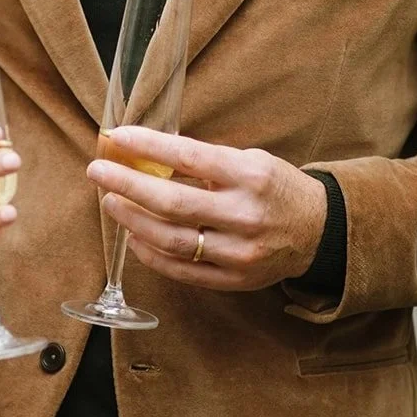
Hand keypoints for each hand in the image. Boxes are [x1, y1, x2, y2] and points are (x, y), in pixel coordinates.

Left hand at [86, 127, 327, 291]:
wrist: (319, 230)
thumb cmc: (274, 187)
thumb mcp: (248, 160)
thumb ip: (203, 160)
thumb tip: (147, 152)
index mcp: (250, 175)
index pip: (188, 157)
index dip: (148, 146)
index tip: (117, 137)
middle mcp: (245, 215)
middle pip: (172, 202)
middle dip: (127, 185)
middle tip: (98, 172)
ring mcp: (239, 252)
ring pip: (172, 240)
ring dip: (132, 220)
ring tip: (111, 202)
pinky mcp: (234, 280)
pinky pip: (182, 270)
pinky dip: (151, 254)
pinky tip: (134, 235)